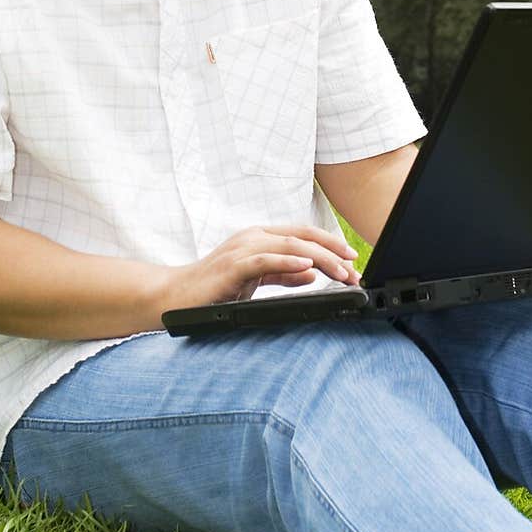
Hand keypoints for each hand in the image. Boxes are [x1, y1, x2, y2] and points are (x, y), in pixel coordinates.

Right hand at [162, 223, 360, 311]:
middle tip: (354, 268)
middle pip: (303, 236)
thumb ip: (283, 274)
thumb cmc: (215, 288)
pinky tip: (307, 265)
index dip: (331, 244)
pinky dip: (288, 261)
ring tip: (341, 271)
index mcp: (261, 238)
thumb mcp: (257, 279)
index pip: (304, 234)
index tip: (353, 260)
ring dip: (321, 257)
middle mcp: (254, 236)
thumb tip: (312, 271)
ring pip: (290, 245)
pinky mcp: (233, 265)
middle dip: (333, 251)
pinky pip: (265, 259)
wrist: (177, 296)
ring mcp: (243, 248)